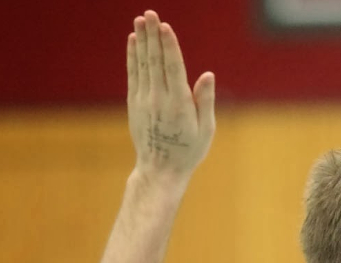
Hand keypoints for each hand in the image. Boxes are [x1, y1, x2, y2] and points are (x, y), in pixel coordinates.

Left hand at [127, 10, 215, 193]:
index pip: (173, 69)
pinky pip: (133, 74)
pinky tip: (134, 40)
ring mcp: (144, 101)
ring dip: (142, 40)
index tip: (165, 27)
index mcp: (179, 105)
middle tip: (150, 13)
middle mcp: (159, 100)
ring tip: (141, 19)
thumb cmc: (189, 150)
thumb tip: (208, 74)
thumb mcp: (206, 130)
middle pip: (155, 61)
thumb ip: (205, 101)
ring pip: (142, 64)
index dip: (169, 46)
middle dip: (152, 35)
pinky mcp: (134, 104)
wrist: (160, 169)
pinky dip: (133, 56)